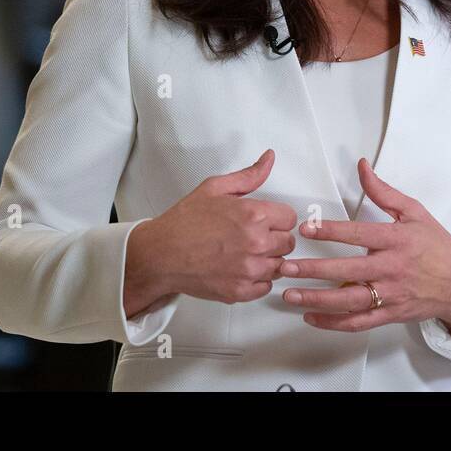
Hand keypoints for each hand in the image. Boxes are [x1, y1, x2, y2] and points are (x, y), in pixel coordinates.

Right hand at [127, 149, 297, 312]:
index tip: (266, 220)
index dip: (277, 217)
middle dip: (274, 237)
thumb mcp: (215, 188)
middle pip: (288, 242)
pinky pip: (266, 286)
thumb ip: (248, 176)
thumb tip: (269, 159)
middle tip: (253, 235)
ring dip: (268, 259)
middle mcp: (256, 243)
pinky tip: (241, 268)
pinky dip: (257, 279)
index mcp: (253, 215)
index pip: (290, 218)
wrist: (160, 254)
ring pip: (279, 265)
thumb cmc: (184, 222)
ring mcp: (249, 270)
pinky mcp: (241, 291)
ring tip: (245, 252)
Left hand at [278, 159, 450, 337]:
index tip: (306, 229)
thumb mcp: (415, 212)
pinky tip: (311, 317)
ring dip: (317, 300)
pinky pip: (358, 322)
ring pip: (349, 301)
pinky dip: (333, 322)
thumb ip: (384, 192)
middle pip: (348, 271)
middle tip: (286, 267)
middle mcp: (392, 269)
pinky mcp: (390, 315)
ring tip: (290, 295)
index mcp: (397, 240)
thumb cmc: (437, 246)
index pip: (359, 234)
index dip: (331, 231)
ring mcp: (390, 295)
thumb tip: (362, 167)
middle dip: (314, 270)